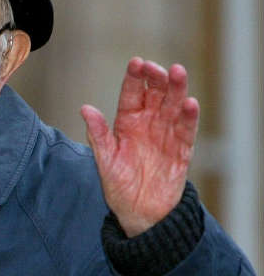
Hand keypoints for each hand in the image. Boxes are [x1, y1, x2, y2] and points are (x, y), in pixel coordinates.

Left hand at [80, 57, 199, 236]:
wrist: (139, 212)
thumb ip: (98, 134)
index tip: (136, 62)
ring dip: (177, 90)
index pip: (131, 94)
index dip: (134, 78)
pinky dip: (189, 118)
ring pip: (173, 107)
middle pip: (155, 95)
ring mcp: (166, 135)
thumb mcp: (104, 159)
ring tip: (178, 72)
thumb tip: (85, 109)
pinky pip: (186, 132)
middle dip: (156, 79)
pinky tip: (190, 103)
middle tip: (157, 67)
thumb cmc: (119, 183)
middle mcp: (148, 123)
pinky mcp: (181, 151)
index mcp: (127, 122)